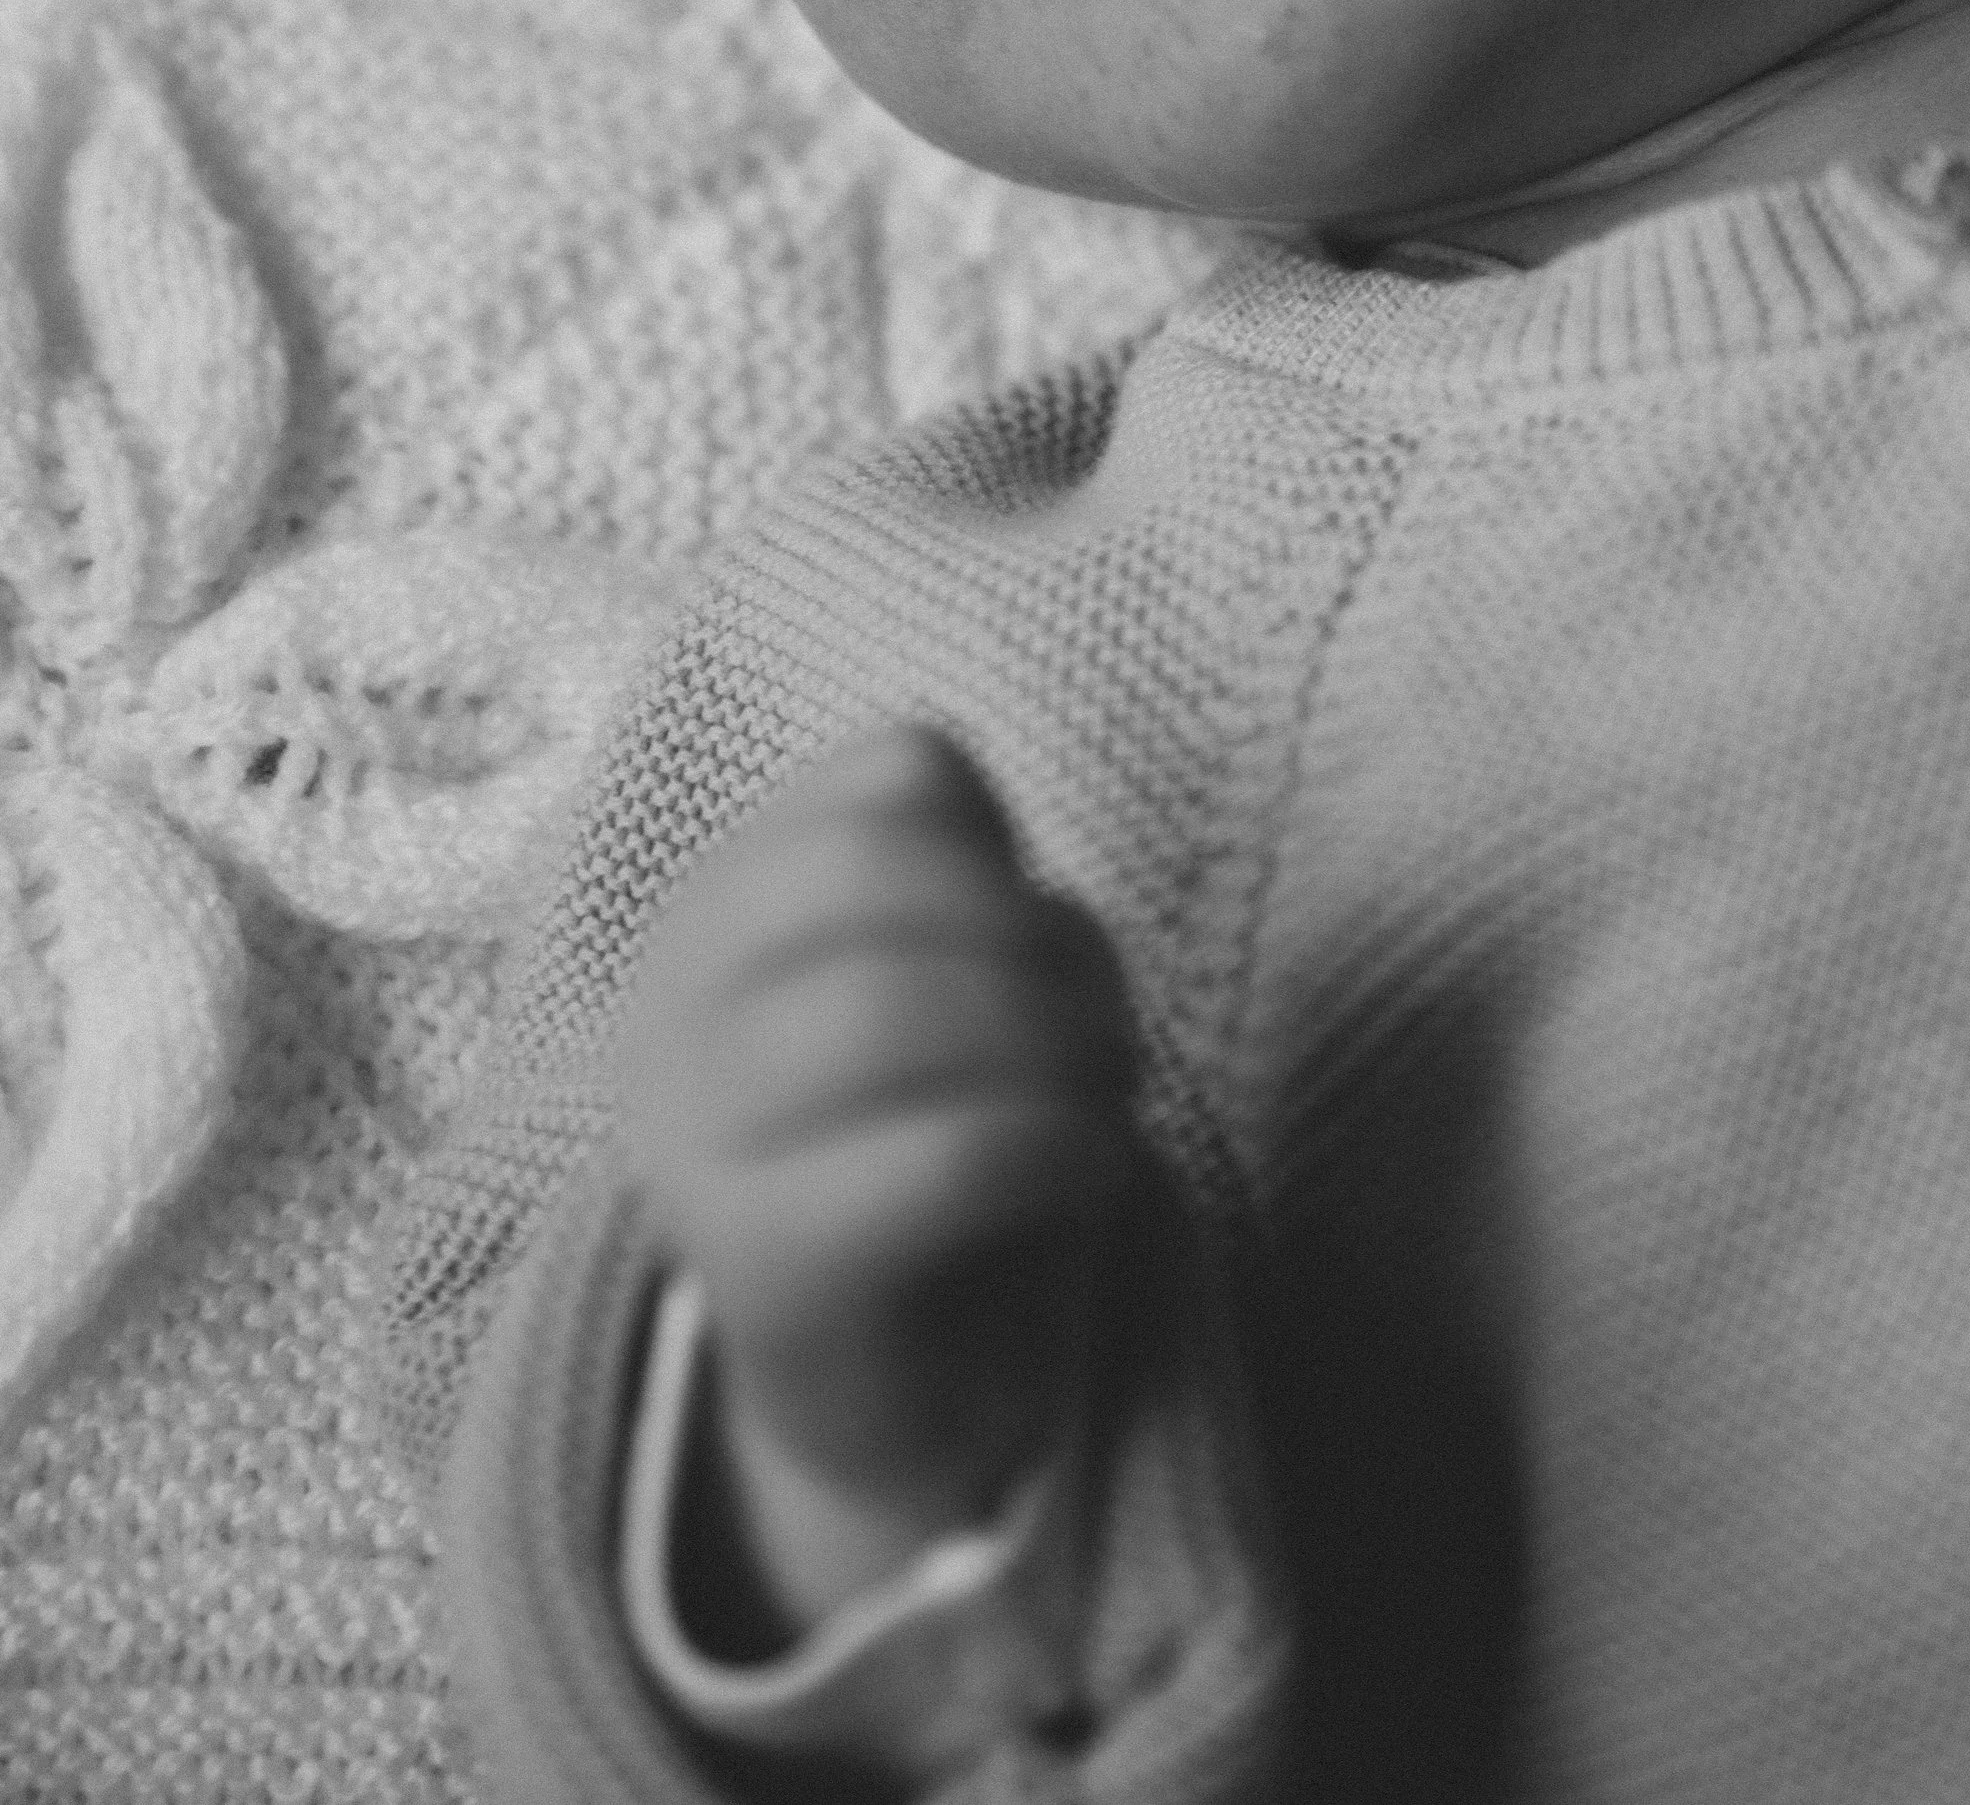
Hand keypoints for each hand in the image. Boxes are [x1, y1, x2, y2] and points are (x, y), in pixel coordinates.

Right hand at [617, 725, 1136, 1625]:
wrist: (880, 1395)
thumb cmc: (928, 1147)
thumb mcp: (944, 980)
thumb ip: (966, 888)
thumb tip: (1024, 891)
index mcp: (717, 909)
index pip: (898, 774)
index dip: (1011, 844)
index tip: (1033, 939)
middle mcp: (667, 1006)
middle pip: (880, 869)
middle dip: (1033, 938)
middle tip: (1099, 1029)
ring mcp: (688, 1141)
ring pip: (893, 1002)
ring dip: (1057, 1040)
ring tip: (1101, 1100)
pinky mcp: (755, 1267)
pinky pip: (941, 1158)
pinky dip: (1060, 1145)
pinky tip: (1091, 1172)